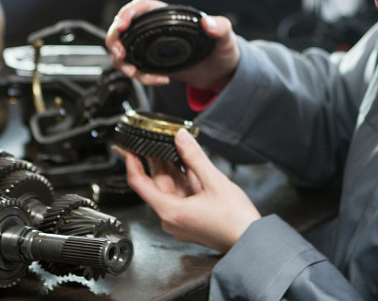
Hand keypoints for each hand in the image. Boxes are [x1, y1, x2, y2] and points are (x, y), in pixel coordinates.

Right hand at [105, 0, 239, 90]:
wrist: (221, 73)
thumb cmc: (223, 49)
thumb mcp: (225, 38)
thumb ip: (221, 28)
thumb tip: (209, 23)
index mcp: (169, 16)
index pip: (141, 7)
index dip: (127, 13)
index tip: (123, 24)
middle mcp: (156, 30)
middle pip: (123, 28)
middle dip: (115, 39)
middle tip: (120, 54)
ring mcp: (151, 48)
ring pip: (123, 50)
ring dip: (122, 62)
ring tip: (133, 73)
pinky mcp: (152, 65)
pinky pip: (135, 69)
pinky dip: (141, 77)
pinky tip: (159, 80)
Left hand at [116, 130, 260, 252]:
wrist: (251, 241)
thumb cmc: (235, 221)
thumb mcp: (214, 181)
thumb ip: (194, 157)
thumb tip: (180, 137)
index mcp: (170, 211)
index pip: (139, 183)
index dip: (131, 162)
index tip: (127, 148)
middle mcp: (171, 218)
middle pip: (157, 183)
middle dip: (156, 159)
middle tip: (151, 138)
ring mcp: (181, 219)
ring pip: (170, 187)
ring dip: (171, 166)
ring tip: (171, 144)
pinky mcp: (191, 217)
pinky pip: (182, 193)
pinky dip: (183, 177)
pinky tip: (187, 162)